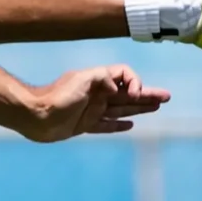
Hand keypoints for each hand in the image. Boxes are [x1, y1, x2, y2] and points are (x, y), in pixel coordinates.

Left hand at [22, 65, 169, 143]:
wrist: (35, 116)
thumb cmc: (57, 97)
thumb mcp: (82, 79)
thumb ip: (103, 77)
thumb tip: (117, 86)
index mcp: (98, 80)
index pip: (124, 75)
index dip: (134, 81)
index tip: (135, 93)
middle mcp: (97, 94)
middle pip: (128, 93)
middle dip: (147, 94)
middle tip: (166, 97)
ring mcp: (92, 110)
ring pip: (122, 109)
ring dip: (139, 108)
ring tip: (157, 107)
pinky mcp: (85, 125)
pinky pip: (107, 125)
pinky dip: (119, 125)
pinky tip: (131, 125)